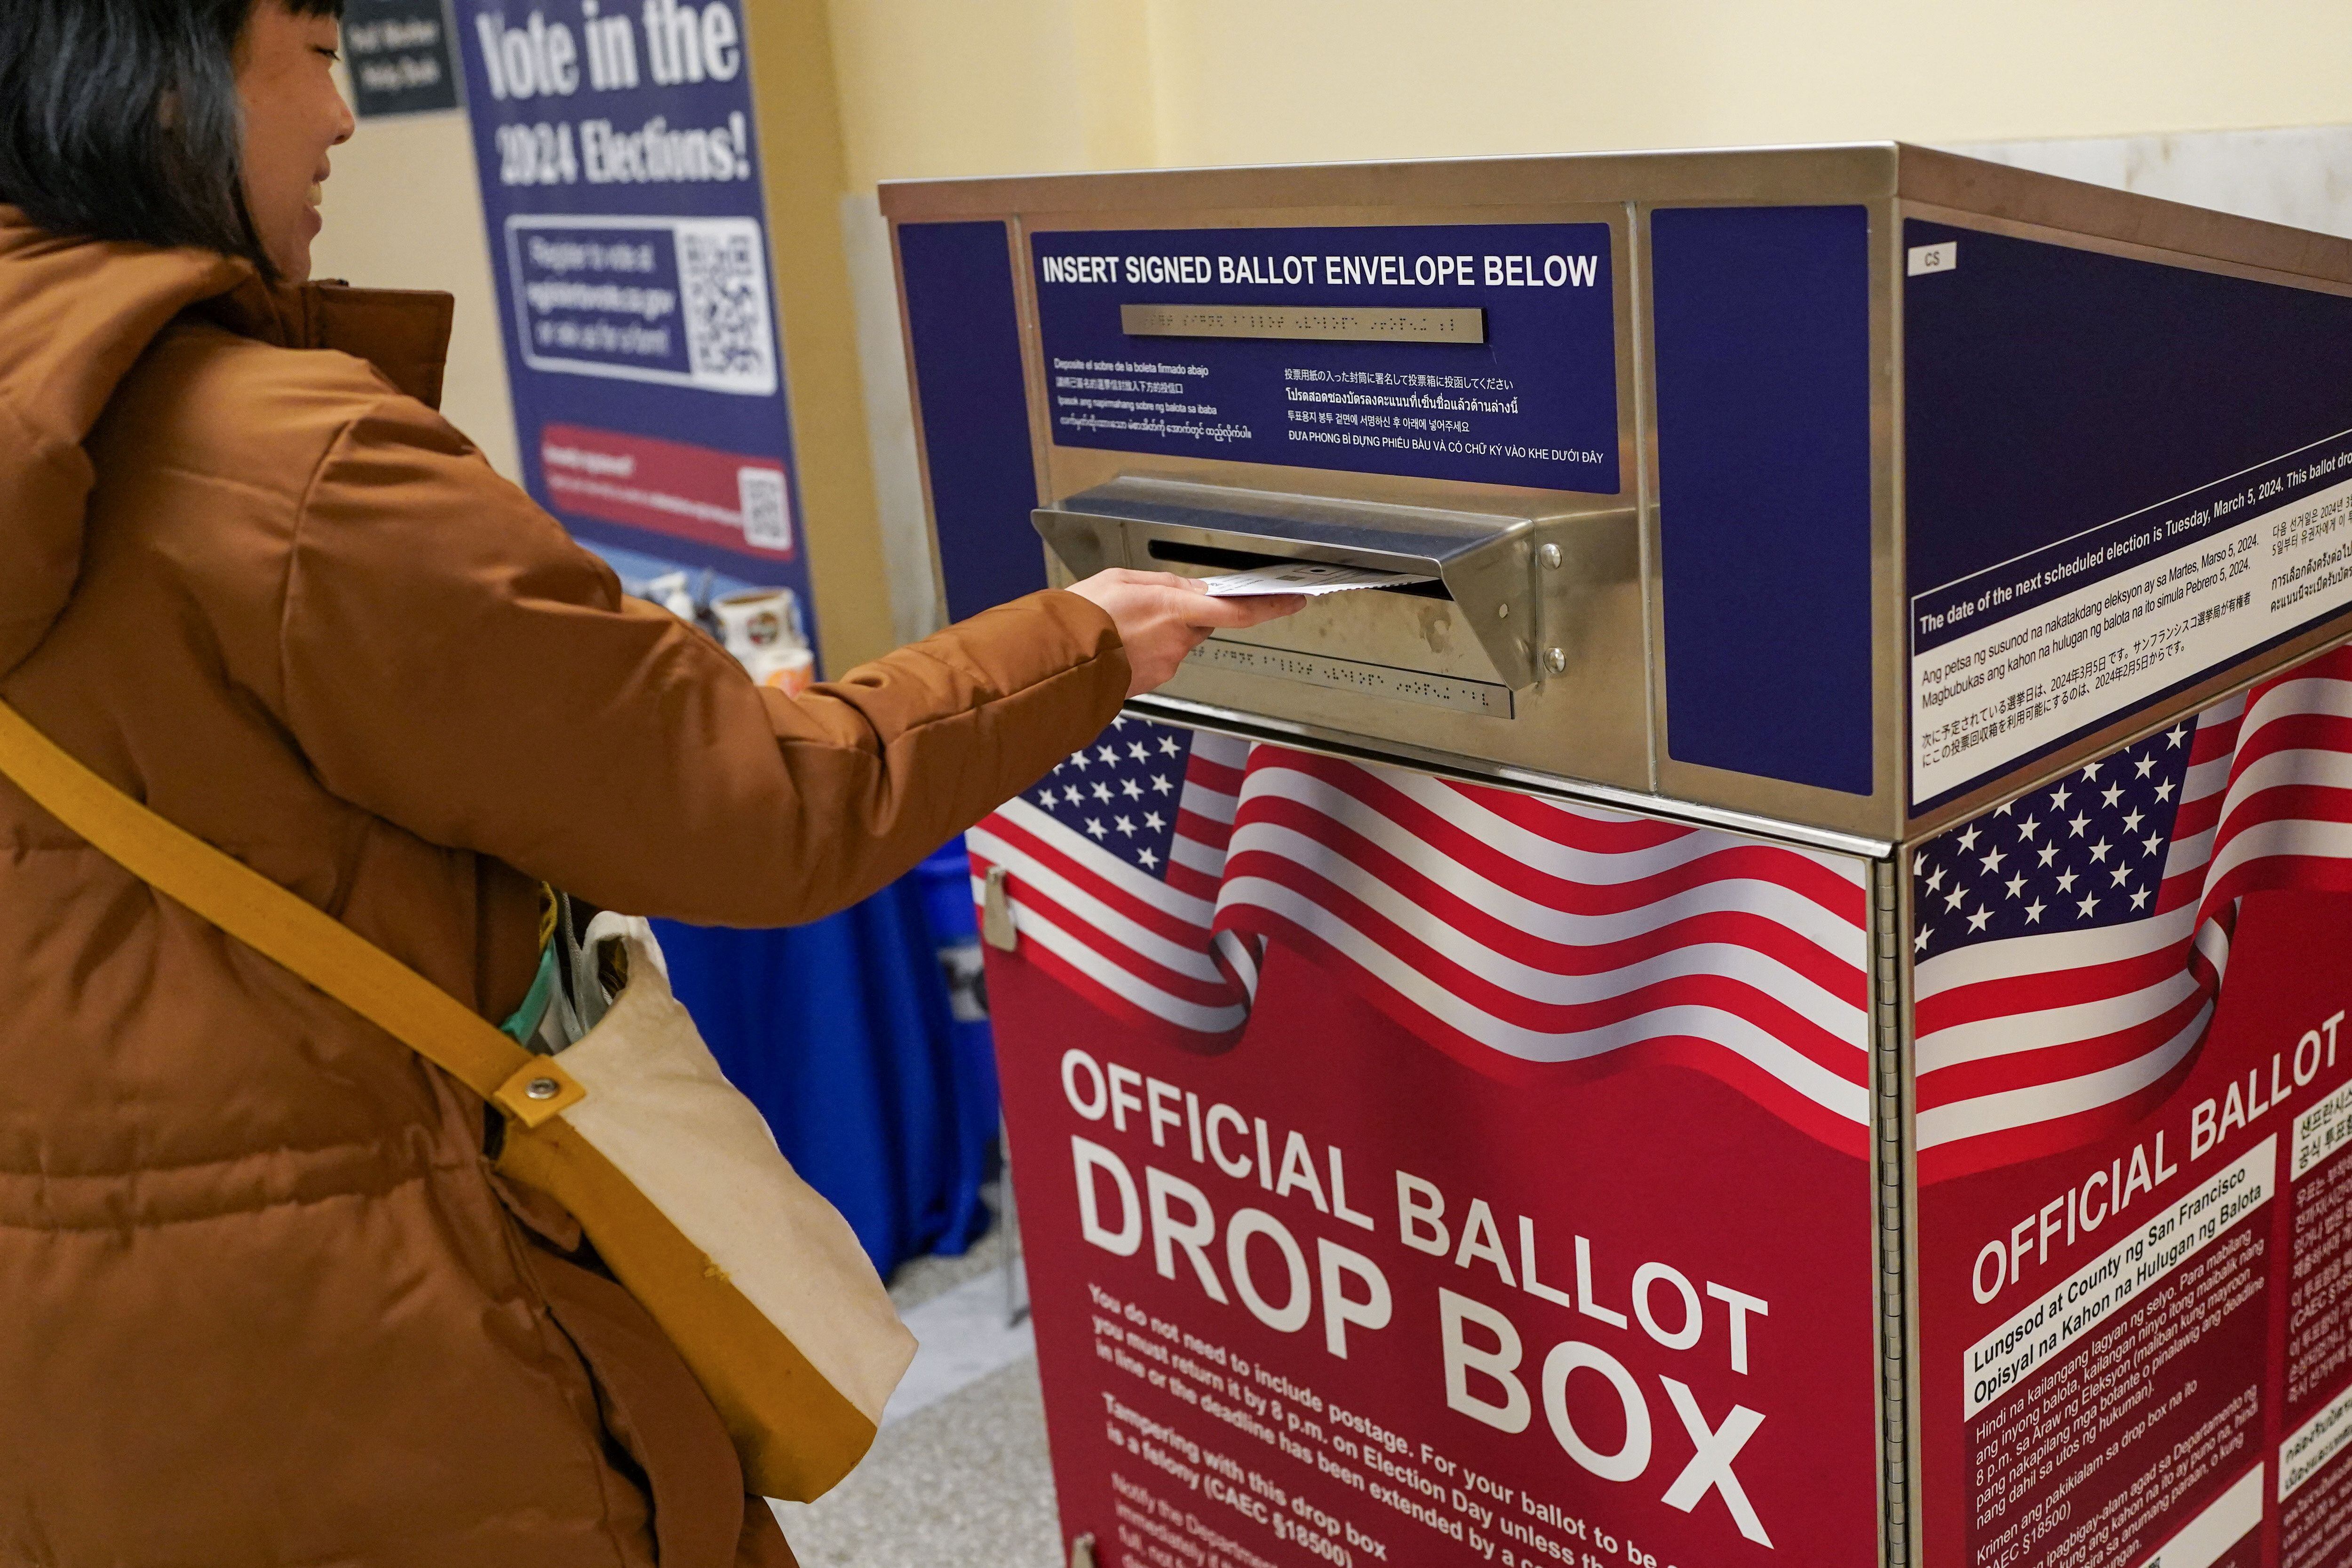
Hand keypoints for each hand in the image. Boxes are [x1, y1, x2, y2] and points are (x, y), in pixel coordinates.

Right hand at [1064, 569, 1307, 696]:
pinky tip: (1119, 644)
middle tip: (1145, 607)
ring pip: (1177, 643)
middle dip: (1183, 615)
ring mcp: (1165, 665)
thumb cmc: (1082, 616)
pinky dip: (1144, 651)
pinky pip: (1158, 660)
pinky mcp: (1152, 683)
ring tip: (1121, 626)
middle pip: (1200, 624)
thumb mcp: (1122, 579)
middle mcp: (1176, 640)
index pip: (1237, 610)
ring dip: (1157, 633)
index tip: (1293, 601)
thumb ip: (1164, 582)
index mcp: (1174, 608)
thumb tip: (1193, 588)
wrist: (1054, 659)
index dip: (1271, 607)